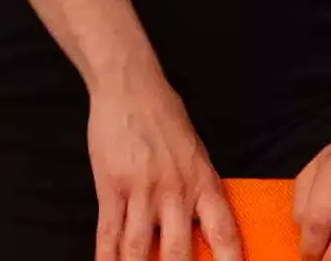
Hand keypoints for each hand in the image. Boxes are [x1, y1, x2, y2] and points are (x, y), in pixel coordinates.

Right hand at [78, 65, 236, 260]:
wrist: (130, 86)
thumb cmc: (166, 118)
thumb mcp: (196, 154)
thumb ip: (201, 192)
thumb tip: (206, 229)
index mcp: (203, 183)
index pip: (224, 234)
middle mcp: (175, 192)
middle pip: (179, 253)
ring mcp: (141, 191)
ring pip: (140, 249)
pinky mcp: (111, 186)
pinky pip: (109, 231)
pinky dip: (106, 257)